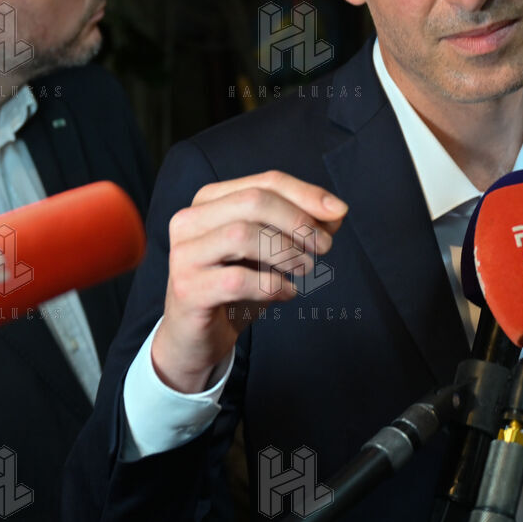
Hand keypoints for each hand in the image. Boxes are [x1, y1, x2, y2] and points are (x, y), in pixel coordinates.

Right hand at [152, 171, 347, 392]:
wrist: (196, 339)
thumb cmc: (234, 290)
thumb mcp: (269, 253)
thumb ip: (300, 228)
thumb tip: (335, 212)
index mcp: (208, 201)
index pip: (264, 182)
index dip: (306, 194)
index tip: (338, 212)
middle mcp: (189, 221)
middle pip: (253, 201)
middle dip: (297, 221)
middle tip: (323, 246)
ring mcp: (183, 255)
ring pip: (242, 234)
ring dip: (286, 252)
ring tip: (305, 269)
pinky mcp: (187, 290)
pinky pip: (237, 280)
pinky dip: (272, 286)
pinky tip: (286, 293)